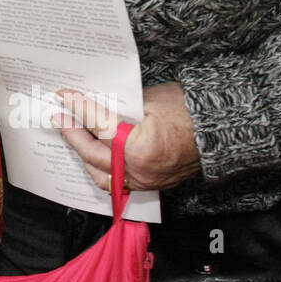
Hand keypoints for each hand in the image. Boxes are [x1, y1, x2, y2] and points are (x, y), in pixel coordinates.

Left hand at [56, 82, 200, 192]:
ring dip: (83, 155)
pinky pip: (117, 181)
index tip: (64, 97)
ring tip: (71, 134)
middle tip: (59, 116)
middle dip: (72, 133)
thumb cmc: (189, 110)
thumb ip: (118, 107)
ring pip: (101, 175)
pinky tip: (90, 152)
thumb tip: (92, 105)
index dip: (79, 109)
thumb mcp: (149, 100)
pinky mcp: (150, 185)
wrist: (221, 130)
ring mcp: (146, 181)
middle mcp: (140, 170)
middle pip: (94, 154)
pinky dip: (101, 167)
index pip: (99, 126)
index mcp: (140, 148)